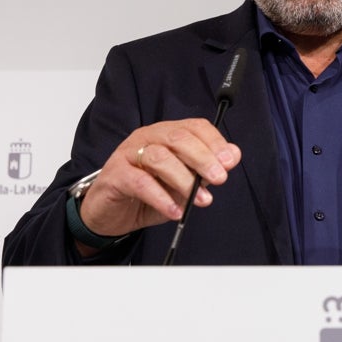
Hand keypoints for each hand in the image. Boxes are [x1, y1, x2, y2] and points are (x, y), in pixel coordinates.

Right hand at [77, 119, 240, 244]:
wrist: (109, 213)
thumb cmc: (147, 194)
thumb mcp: (182, 183)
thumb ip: (204, 169)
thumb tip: (232, 155)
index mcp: (166, 134)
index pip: (194, 127)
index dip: (214, 142)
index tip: (230, 161)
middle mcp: (147, 138)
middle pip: (178, 138)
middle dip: (203, 158)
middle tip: (219, 178)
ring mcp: (129, 154)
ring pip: (160, 157)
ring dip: (184, 180)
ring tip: (201, 200)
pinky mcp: (115, 175)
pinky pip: (140, 182)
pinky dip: (161, 197)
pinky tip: (175, 211)